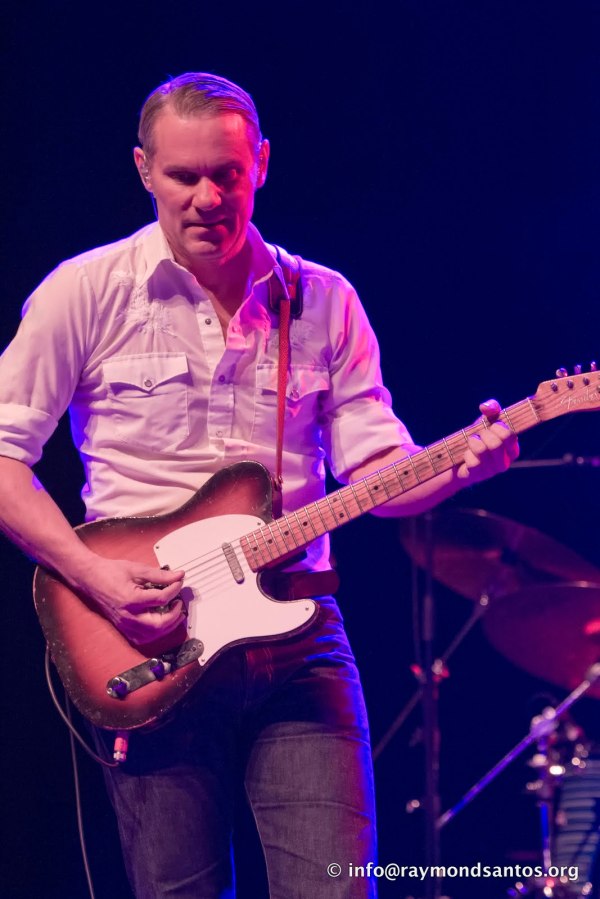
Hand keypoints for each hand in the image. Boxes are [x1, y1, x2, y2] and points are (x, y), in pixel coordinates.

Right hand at [71, 555, 185, 644]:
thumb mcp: (137, 569)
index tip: (178, 582)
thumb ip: (160, 575)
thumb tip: (178, 576)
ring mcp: (125, 624)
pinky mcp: (123, 628)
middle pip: (158, 624)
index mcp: (131, 599)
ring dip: (167, 626)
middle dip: (174, 615)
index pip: (161, 599)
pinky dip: (155, 632)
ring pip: (152, 635)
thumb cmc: (110, 572)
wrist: (91, 578)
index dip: (174, 590)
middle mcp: (128, 616)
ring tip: (174, 614)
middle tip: (179, 604)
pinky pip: (143, 638)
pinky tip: (161, 622)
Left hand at [455, 399, 519, 483]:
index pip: (510, 436)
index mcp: (512, 448)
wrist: (459, 457)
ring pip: (481, 450)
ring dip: (473, 441)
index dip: (498, 427)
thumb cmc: (478, 437)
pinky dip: (466, 454)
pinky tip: (467, 454)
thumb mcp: (486, 421)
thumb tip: (485, 407)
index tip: (492, 425)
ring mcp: (492, 471)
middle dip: (483, 434)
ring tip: (472, 441)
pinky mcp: (478, 476)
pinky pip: (471, 461)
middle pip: (495, 443)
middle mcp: (505, 462)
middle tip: (480, 434)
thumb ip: (492, 409)